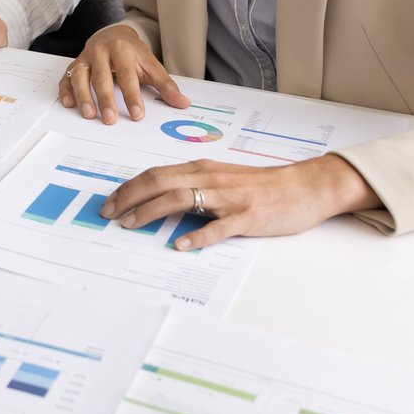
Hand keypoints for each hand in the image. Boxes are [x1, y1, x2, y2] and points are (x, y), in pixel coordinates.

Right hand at [58, 23, 188, 123]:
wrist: (114, 34)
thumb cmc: (133, 53)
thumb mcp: (151, 65)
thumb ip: (166, 85)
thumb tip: (182, 103)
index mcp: (122, 50)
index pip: (127, 76)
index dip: (132, 96)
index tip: (137, 114)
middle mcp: (100, 52)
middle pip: (101, 77)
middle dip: (105, 99)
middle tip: (110, 120)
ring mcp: (85, 58)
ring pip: (79, 77)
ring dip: (83, 96)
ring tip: (88, 114)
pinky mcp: (75, 64)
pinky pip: (66, 77)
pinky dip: (66, 90)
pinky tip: (69, 103)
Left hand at [103, 153, 379, 250]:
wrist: (305, 186)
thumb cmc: (263, 185)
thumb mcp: (223, 178)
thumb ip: (195, 185)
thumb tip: (163, 199)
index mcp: (202, 169)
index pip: (155, 174)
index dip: (129, 188)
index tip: (110, 202)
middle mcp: (210, 178)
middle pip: (158, 183)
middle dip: (128, 198)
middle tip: (109, 214)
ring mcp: (228, 198)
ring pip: (179, 200)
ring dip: (150, 213)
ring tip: (130, 225)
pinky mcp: (247, 216)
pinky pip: (218, 227)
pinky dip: (197, 236)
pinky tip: (180, 245)